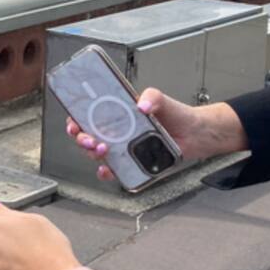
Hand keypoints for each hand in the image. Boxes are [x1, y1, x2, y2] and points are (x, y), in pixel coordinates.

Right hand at [67, 89, 247, 181]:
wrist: (195, 134)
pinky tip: (108, 169)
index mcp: (117, 112)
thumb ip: (152, 96)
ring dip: (93, 154)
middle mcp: (116, 130)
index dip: (75, 119)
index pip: (88, 114)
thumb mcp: (161, 99)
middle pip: (88, 135)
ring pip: (97, 154)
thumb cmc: (176, 114)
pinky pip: (115, 170)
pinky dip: (107, 172)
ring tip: (103, 150)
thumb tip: (142, 104)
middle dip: (82, 138)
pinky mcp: (133, 162)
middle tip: (90, 139)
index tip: (74, 122)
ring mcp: (123, 147)